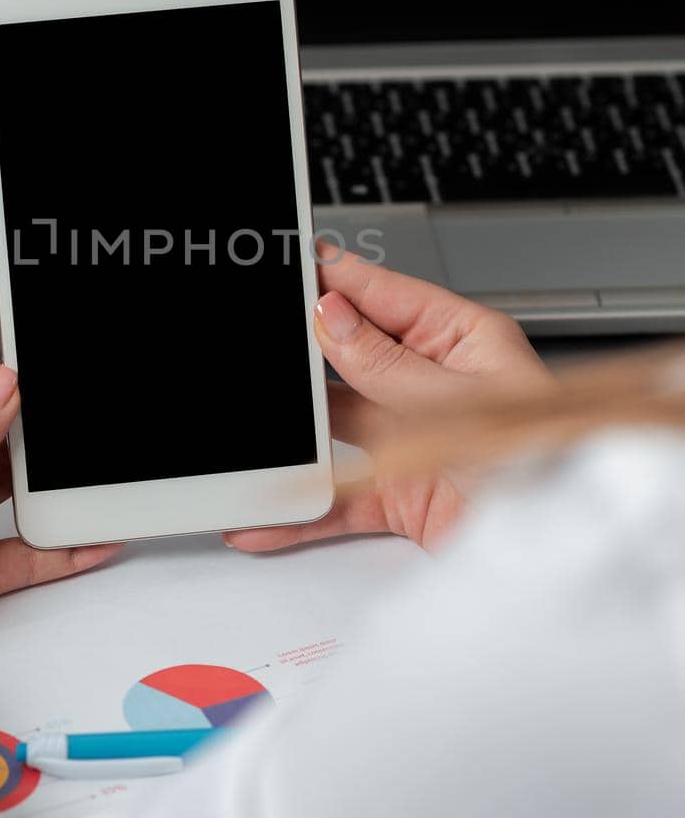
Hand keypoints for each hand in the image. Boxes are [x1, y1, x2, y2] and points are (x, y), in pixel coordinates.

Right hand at [225, 250, 550, 552]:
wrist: (562, 555)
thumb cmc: (549, 468)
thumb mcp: (460, 401)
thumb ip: (387, 363)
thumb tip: (333, 317)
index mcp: (463, 341)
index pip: (385, 295)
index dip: (335, 278)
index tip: (290, 262)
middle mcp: (434, 384)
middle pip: (351, 357)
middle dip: (301, 354)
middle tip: (256, 340)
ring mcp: (414, 439)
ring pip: (336, 425)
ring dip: (293, 434)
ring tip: (255, 427)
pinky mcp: (401, 494)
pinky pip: (339, 496)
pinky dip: (301, 508)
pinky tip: (268, 513)